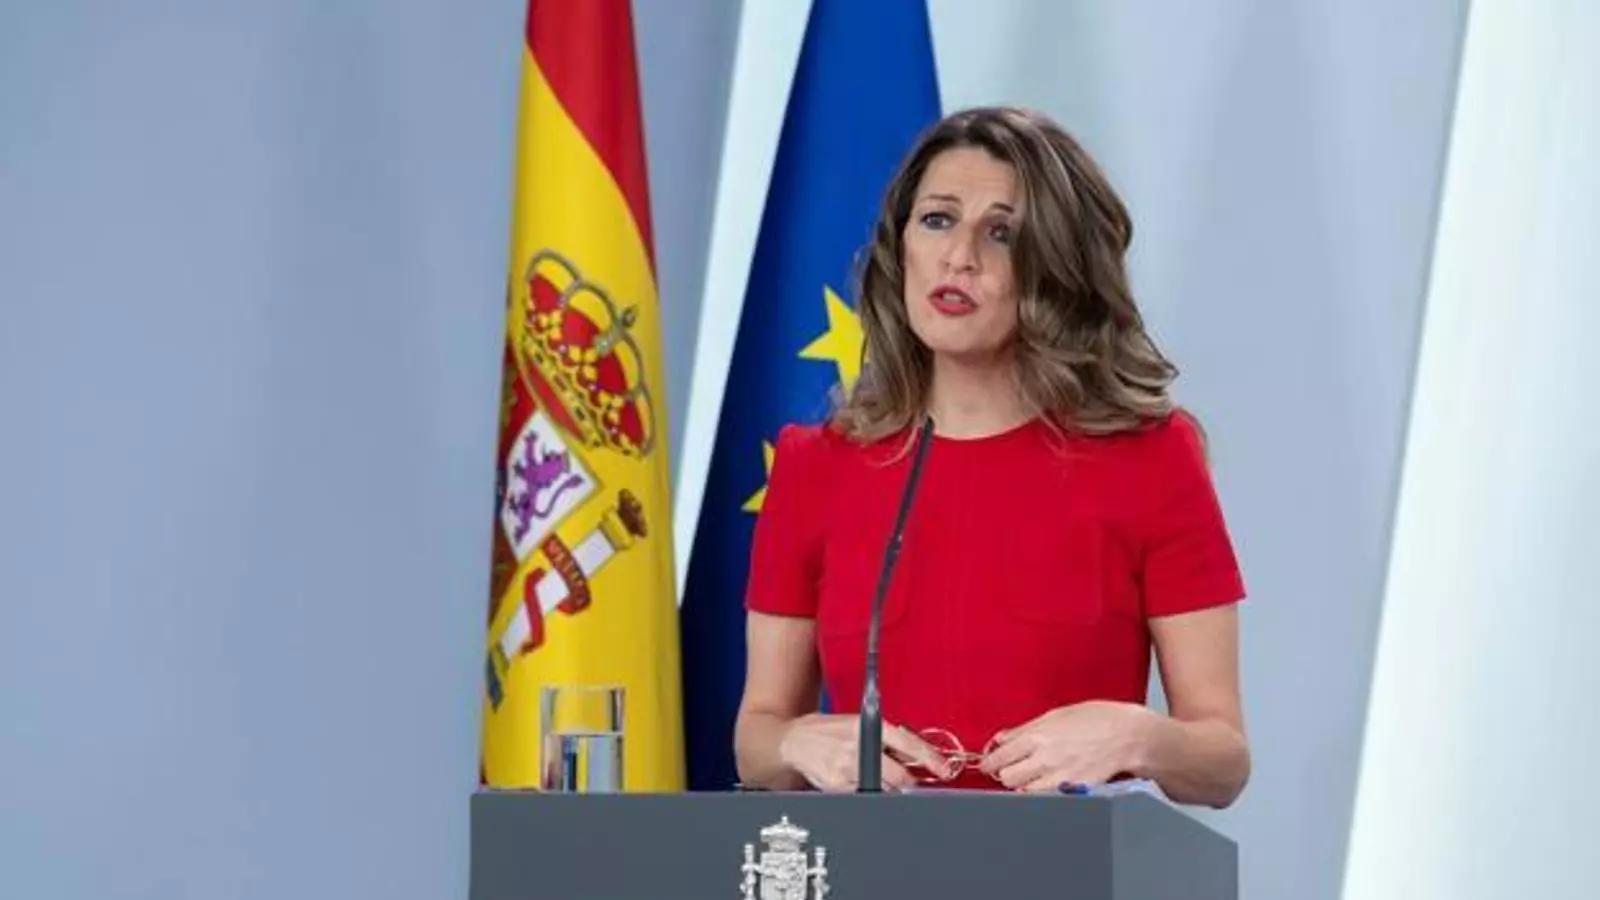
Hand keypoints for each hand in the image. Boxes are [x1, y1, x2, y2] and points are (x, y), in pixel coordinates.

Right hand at [777, 714, 945, 791]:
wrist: (793, 741)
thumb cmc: (828, 731)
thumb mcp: (858, 723)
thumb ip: (887, 737)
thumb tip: (917, 754)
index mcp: (867, 725)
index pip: (907, 743)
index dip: (930, 759)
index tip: (944, 770)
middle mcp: (858, 745)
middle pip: (900, 776)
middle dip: (908, 783)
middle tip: (908, 782)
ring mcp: (847, 767)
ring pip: (884, 790)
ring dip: (888, 789)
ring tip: (874, 777)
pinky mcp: (837, 786)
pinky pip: (864, 796)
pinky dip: (867, 793)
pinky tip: (857, 782)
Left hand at [980, 701, 1154, 791]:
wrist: (1128, 736)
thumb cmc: (1096, 719)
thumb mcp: (1056, 715)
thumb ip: (1025, 729)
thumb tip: (1002, 739)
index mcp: (1037, 736)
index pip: (998, 757)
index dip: (990, 761)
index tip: (989, 762)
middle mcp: (1044, 759)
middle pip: (1006, 778)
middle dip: (1006, 772)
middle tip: (1011, 767)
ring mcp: (1058, 777)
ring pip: (1023, 791)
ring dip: (1023, 784)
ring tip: (1031, 774)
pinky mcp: (1072, 790)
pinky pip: (1045, 797)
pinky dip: (1041, 792)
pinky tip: (1048, 782)